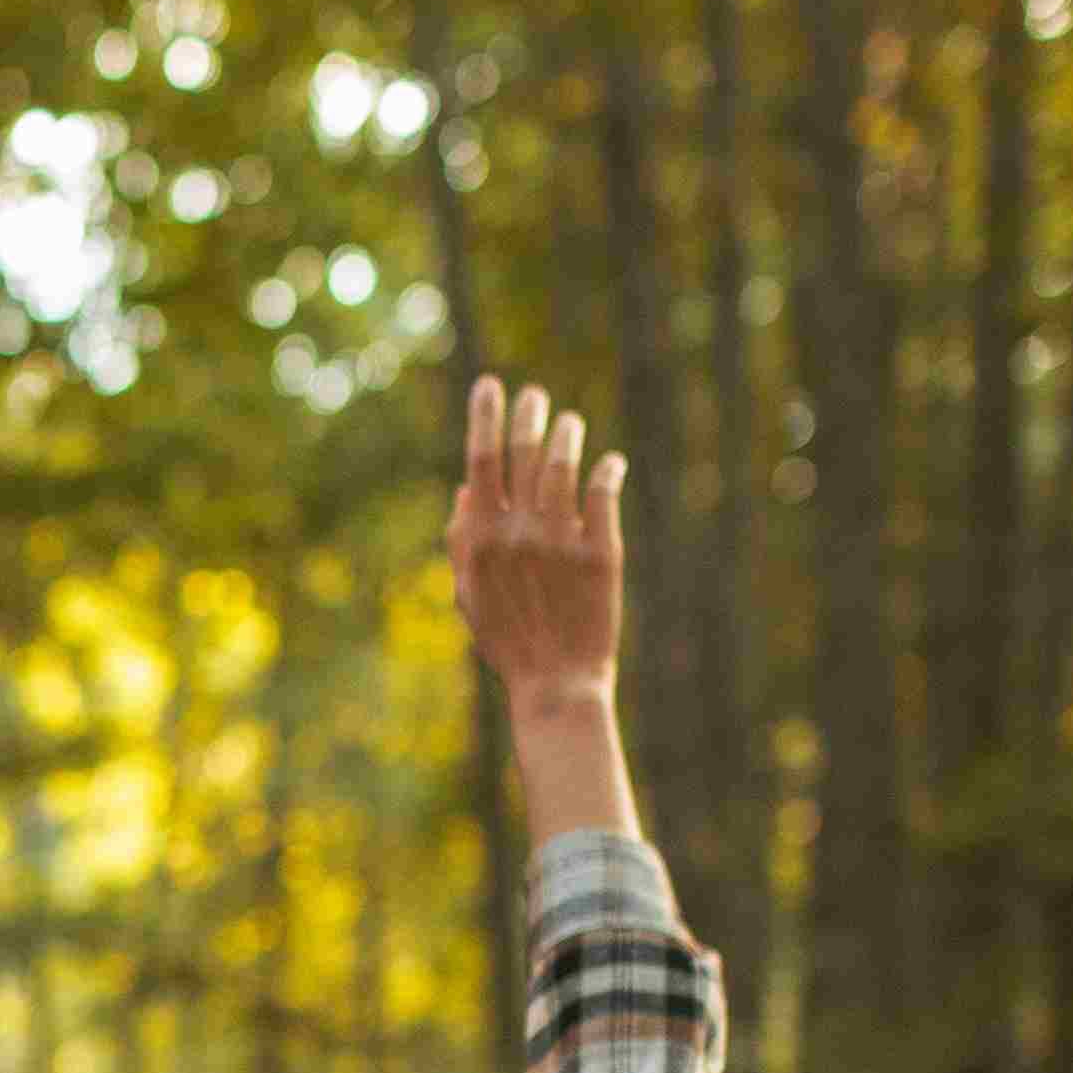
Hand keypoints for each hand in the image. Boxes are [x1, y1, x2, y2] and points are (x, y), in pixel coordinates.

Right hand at [447, 375, 634, 848]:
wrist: (556, 685)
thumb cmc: (509, 641)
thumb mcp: (470, 595)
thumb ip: (462, 541)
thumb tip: (466, 488)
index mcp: (481, 540)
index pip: (480, 459)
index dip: (485, 415)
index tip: (491, 386)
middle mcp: (519, 534)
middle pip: (522, 452)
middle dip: (528, 414)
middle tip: (534, 397)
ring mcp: (561, 541)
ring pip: (564, 464)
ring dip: (567, 435)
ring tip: (569, 424)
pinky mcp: (602, 553)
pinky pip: (604, 493)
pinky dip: (607, 471)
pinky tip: (609, 464)